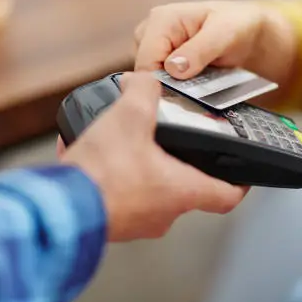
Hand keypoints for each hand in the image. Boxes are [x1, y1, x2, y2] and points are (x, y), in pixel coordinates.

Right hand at [61, 72, 247, 241]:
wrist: (60, 208)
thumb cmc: (102, 174)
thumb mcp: (129, 117)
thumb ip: (144, 92)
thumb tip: (144, 80)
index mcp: (181, 190)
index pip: (227, 195)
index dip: (239, 182)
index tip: (241, 172)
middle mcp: (163, 213)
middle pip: (185, 188)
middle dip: (178, 162)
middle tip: (170, 142)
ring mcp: (137, 222)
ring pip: (150, 191)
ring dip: (142, 168)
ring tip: (125, 144)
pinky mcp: (111, 221)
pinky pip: (120, 195)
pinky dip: (113, 176)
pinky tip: (94, 156)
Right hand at [134, 0, 298, 89]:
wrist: (246, 31)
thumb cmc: (237, 25)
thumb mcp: (224, 34)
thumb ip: (198, 51)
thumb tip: (173, 69)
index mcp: (161, 19)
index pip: (146, 61)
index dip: (159, 82)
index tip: (182, 96)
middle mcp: (149, 30)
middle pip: (144, 71)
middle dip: (165, 84)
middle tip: (195, 88)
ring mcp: (152, 45)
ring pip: (149, 77)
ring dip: (170, 86)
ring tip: (197, 82)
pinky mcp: (158, 57)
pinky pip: (157, 79)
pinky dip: (173, 86)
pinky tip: (192, 83)